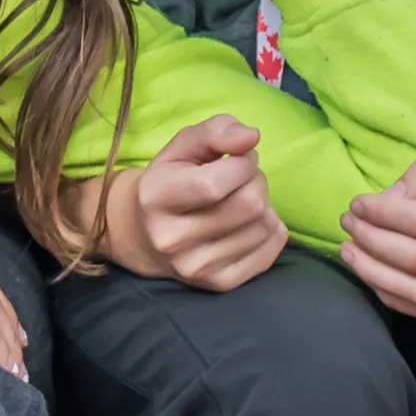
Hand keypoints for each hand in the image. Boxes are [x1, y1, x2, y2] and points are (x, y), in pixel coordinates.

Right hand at [108, 116, 286, 288]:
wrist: (143, 234)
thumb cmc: (170, 180)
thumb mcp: (181, 147)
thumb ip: (215, 131)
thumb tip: (251, 137)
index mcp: (156, 198)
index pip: (217, 182)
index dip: (242, 163)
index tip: (239, 156)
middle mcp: (172, 238)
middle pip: (249, 205)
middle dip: (256, 181)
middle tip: (243, 177)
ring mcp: (196, 266)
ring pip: (263, 226)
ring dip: (263, 205)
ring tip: (241, 200)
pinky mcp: (219, 283)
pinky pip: (271, 249)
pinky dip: (270, 229)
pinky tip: (248, 222)